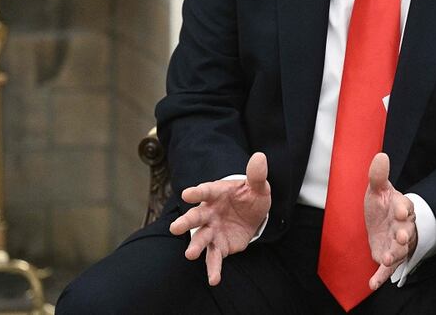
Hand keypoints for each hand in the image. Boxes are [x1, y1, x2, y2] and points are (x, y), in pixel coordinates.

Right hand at [169, 152, 270, 285]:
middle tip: (175, 228)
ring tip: (189, 254)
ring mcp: (212, 230)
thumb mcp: (257, 185)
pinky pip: (214, 258)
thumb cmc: (250, 196)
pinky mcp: (219, 245)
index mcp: (216, 193)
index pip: (205, 190)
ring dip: (195, 246)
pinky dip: (213, 269)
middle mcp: (209, 212)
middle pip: (196, 217)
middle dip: (186, 222)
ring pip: (201, 238)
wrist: (252, 213)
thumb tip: (260, 157)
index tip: (186, 194)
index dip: (196, 192)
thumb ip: (257, 175)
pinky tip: (214, 280)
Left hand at [364, 153, 417, 290]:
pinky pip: (386, 268)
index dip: (402, 208)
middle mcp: (403, 227)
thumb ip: (378, 175)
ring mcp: (397, 244)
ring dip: (394, 254)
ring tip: (386, 258)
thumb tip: (380, 155)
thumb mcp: (378, 189)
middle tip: (402, 236)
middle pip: (407, 231)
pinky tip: (372, 284)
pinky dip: (380, 277)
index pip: (405, 207)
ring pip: (399, 250)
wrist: (384, 223)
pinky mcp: (388, 256)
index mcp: (401, 208)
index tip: (399, 209)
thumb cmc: (383, 205)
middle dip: (404, 234)